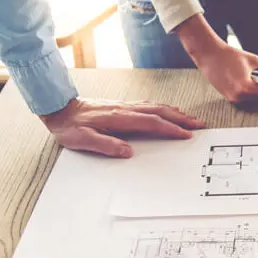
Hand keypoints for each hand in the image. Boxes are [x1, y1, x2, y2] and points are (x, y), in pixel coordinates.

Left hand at [42, 98, 204, 157]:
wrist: (59, 107)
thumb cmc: (69, 126)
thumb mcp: (83, 140)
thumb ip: (106, 145)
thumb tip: (128, 152)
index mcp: (118, 118)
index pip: (151, 122)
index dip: (170, 128)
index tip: (186, 134)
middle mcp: (125, 109)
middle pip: (159, 112)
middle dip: (181, 118)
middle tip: (198, 125)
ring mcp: (125, 106)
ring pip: (156, 107)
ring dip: (175, 112)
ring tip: (190, 118)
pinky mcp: (122, 106)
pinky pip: (149, 106)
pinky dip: (163, 109)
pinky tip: (168, 111)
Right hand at [177, 15, 257, 103]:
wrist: (209, 55)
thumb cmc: (229, 55)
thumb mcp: (254, 60)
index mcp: (246, 86)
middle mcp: (239, 95)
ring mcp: (233, 98)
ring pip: (253, 98)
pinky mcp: (229, 98)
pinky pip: (245, 97)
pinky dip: (249, 90)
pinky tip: (248, 80)